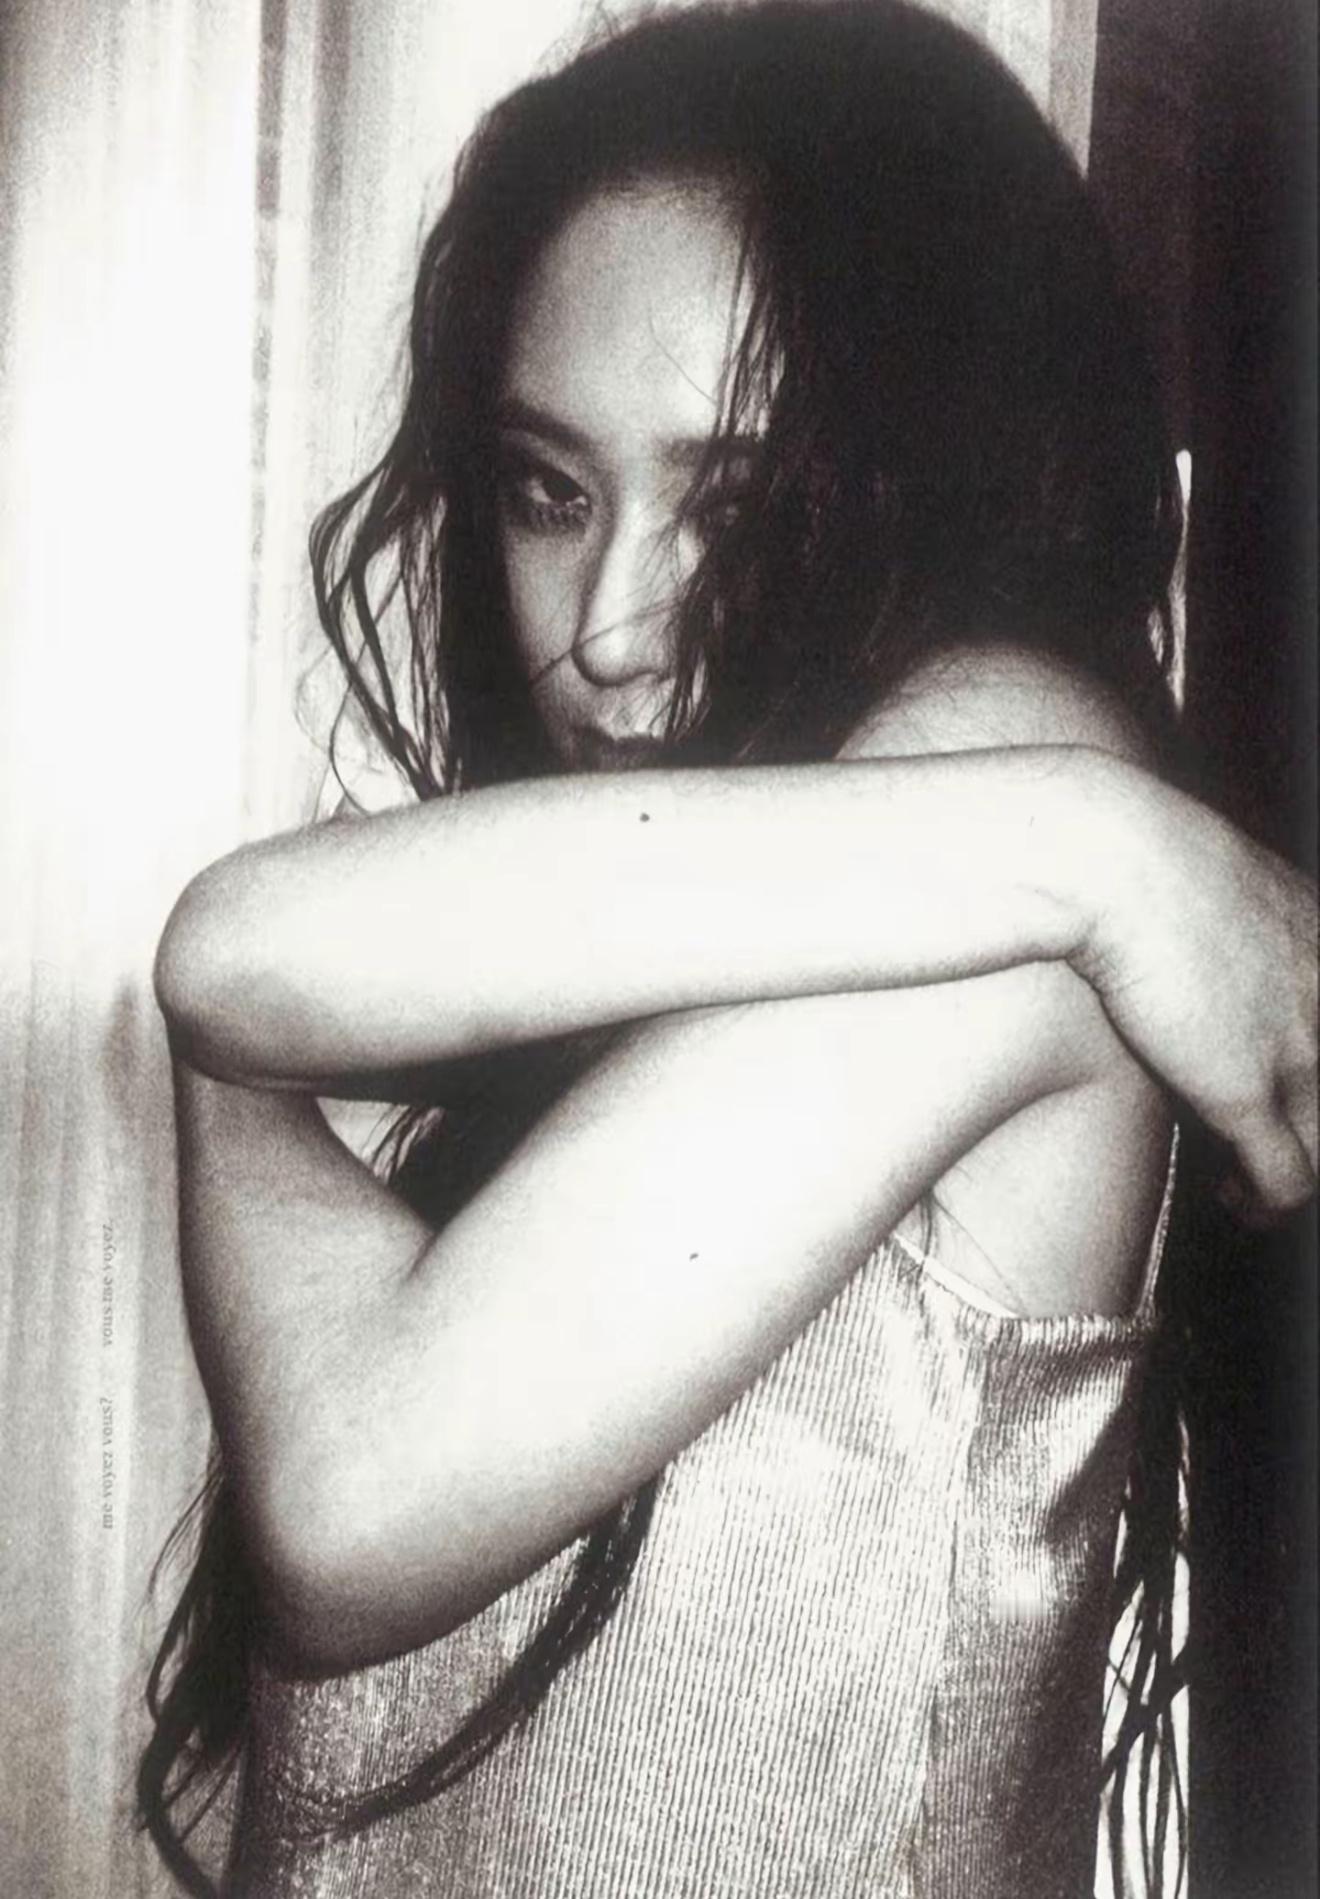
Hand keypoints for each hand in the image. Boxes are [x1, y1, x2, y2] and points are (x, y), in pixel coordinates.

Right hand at [1077, 766, 1316, 1219]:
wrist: (1108, 860)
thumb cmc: (1132, 853)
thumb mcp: (1213, 875)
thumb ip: (1234, 921)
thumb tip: (1201, 954)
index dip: (1310, 1072)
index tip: (1278, 1086)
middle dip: (1307, 1124)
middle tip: (1266, 1142)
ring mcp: (1301, 1046)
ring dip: (1292, 1174)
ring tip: (1246, 1190)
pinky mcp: (1248, 1091)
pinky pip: (1289, 1180)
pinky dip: (1266, 1203)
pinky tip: (1236, 1201)